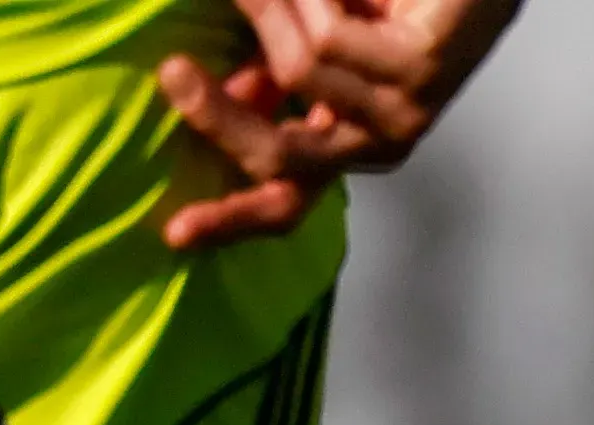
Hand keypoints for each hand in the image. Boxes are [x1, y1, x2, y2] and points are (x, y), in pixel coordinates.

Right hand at [156, 0, 518, 251]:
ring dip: (278, 7)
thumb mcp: (309, 37)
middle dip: (222, 120)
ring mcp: (405, 112)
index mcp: (349, 139)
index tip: (177, 233)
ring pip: (296, 70)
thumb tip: (230, 98)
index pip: (287, 202)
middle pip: (283, 161)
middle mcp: (380, 141)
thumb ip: (270, 73)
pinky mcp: (420, 72)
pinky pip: (327, 40)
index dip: (232, 220)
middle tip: (174, 73)